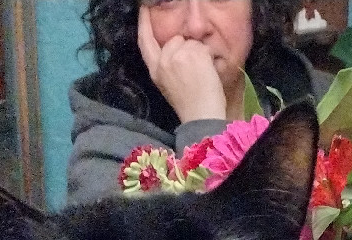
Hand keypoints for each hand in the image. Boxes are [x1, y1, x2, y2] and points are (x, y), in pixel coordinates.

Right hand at [137, 7, 226, 124]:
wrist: (201, 115)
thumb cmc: (189, 104)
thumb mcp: (168, 84)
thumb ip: (167, 64)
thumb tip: (177, 48)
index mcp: (155, 70)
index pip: (145, 41)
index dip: (144, 23)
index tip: (143, 9)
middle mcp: (163, 61)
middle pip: (175, 39)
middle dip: (186, 48)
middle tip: (193, 71)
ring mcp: (178, 56)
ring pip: (190, 42)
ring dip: (198, 53)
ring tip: (200, 74)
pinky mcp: (193, 54)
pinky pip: (203, 46)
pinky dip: (208, 57)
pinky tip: (207, 72)